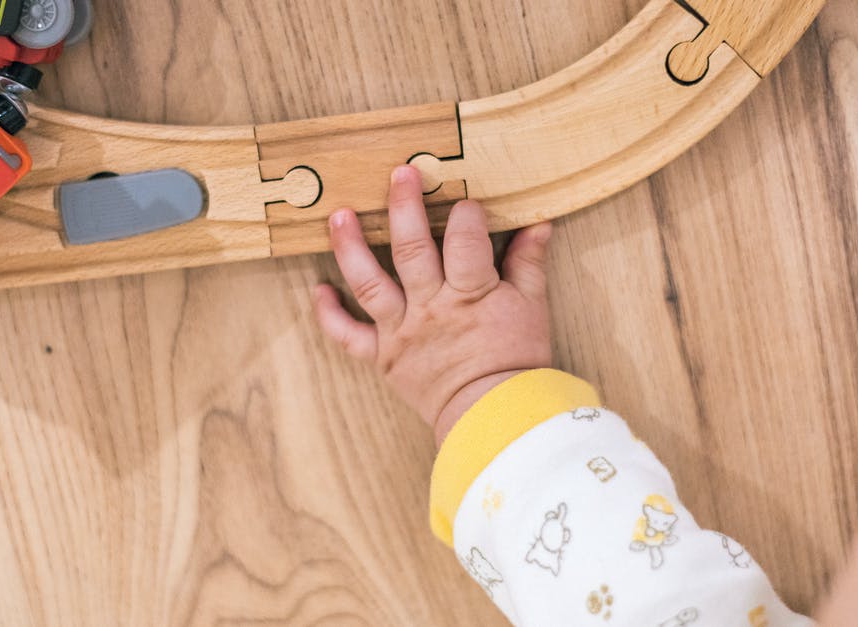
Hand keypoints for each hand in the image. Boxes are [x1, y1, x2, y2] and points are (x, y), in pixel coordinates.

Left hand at [313, 165, 553, 444]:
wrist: (496, 420)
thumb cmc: (517, 362)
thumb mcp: (533, 308)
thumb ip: (528, 262)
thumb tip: (540, 223)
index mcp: (471, 295)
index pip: (467, 243)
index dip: (467, 216)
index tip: (467, 200)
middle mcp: (430, 308)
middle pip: (412, 250)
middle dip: (404, 207)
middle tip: (399, 172)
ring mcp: (402, 331)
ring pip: (370, 283)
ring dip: (351, 247)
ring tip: (338, 215)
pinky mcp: (383, 357)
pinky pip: (349, 336)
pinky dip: (329, 314)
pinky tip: (318, 288)